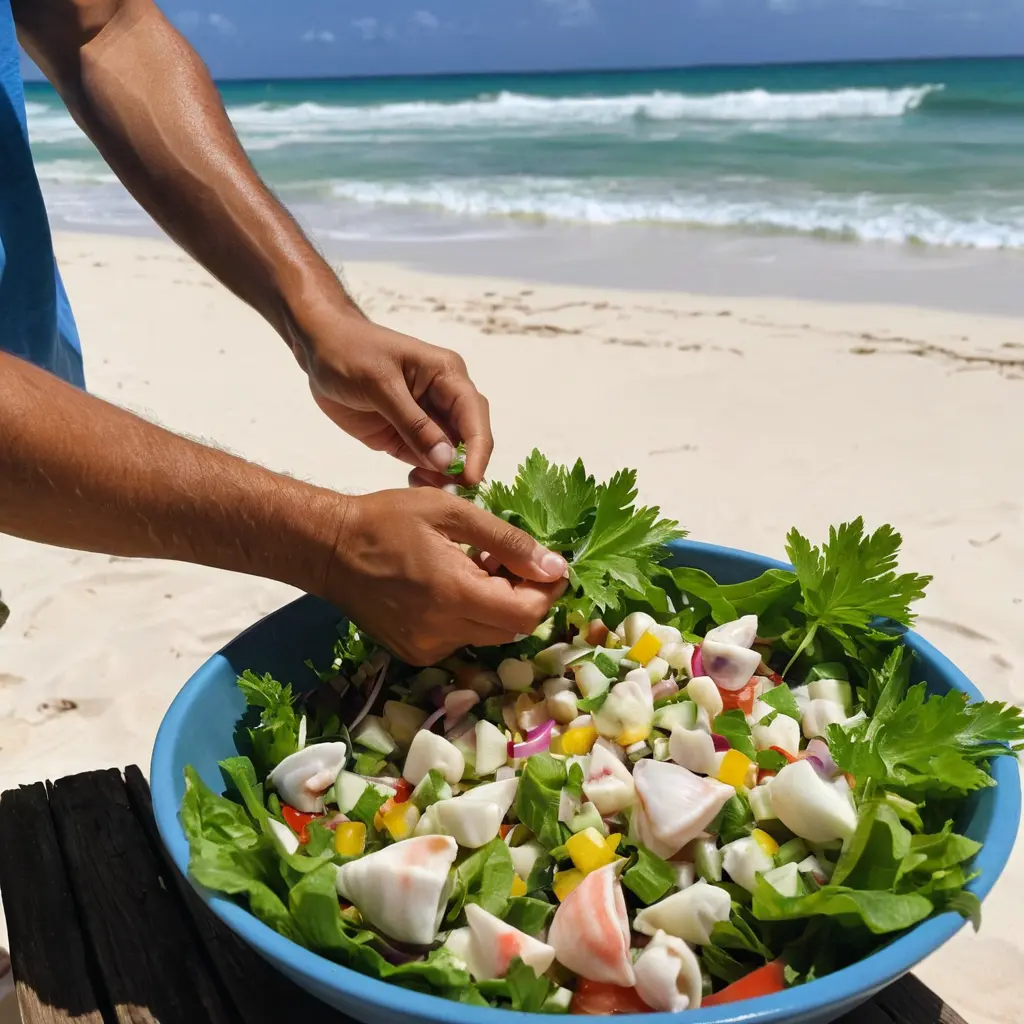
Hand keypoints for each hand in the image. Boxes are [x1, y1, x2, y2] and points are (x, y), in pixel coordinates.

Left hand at [290, 303, 491, 484]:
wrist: (319, 348)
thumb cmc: (350, 352)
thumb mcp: (380, 385)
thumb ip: (414, 424)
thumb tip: (447, 459)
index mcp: (447, 376)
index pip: (474, 416)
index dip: (478, 450)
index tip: (470, 479)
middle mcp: (445, 399)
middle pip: (469, 440)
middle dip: (464, 467)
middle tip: (448, 493)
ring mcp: (427, 420)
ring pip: (450, 456)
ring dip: (444, 477)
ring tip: (422, 486)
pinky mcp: (407, 437)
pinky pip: (426, 462)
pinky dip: (426, 477)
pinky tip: (414, 483)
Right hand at [325, 488, 567, 664]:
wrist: (328, 548)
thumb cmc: (389, 520)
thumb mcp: (452, 513)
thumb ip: (508, 542)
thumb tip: (555, 566)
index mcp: (455, 594)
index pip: (526, 614)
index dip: (547, 593)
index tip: (549, 567)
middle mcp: (443, 631)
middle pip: (512, 629)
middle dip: (525, 597)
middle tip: (511, 561)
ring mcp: (427, 647)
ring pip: (489, 635)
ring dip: (498, 606)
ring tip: (478, 568)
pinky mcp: (415, 652)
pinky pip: (462, 639)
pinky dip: (471, 616)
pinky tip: (453, 587)